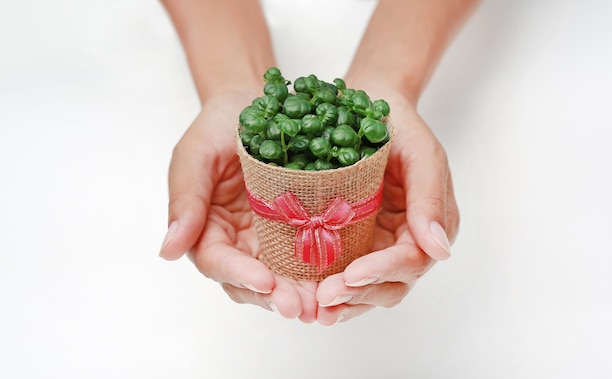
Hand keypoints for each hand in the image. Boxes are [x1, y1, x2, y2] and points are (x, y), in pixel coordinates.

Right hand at [159, 90, 318, 322]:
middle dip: (275, 297)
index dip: (240, 275)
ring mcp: (269, 240)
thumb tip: (168, 250)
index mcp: (207, 228)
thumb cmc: (221, 124)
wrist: (260, 104)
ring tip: (322, 306)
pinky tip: (340, 284)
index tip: (265, 282)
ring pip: (282, 279)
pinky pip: (308, 259)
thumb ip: (185, 198)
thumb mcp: (196, 153)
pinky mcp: (298, 232)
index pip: (218, 261)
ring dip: (300, 295)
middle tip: (300, 307)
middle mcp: (238, 242)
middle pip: (251, 282)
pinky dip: (321, 275)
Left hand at [315, 87, 459, 324]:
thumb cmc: (400, 126)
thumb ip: (430, 198)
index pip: (411, 260)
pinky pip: (341, 271)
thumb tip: (440, 251)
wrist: (369, 105)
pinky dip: (327, 286)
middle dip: (359, 295)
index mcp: (429, 225)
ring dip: (343, 302)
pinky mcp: (350, 241)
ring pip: (365, 288)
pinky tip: (305, 294)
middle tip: (325, 297)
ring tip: (314, 308)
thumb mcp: (422, 153)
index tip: (353, 275)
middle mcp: (405, 242)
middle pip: (389, 285)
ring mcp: (377, 244)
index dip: (383, 271)